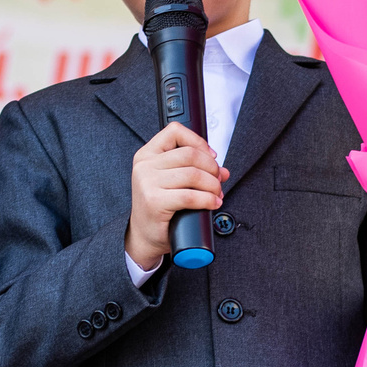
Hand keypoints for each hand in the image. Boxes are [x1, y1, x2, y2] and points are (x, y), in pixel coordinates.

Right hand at [125, 123, 225, 270]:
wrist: (143, 235)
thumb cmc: (159, 207)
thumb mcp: (169, 181)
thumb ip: (192, 169)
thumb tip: (222, 170)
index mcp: (146, 154)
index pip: (174, 131)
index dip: (198, 141)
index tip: (211, 156)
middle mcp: (144, 165)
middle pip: (190, 154)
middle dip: (211, 167)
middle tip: (218, 180)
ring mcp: (147, 183)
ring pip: (193, 174)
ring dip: (212, 185)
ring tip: (216, 194)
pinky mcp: (154, 201)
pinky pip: (190, 196)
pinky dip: (208, 199)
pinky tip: (213, 203)